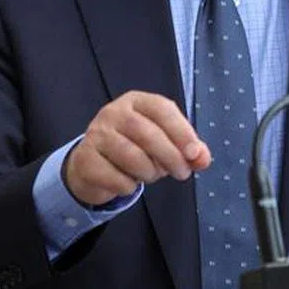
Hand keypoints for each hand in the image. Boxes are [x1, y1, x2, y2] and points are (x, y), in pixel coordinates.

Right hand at [63, 91, 211, 205]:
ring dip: (149, 172)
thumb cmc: (133, 148)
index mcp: (136, 101)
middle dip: (171, 157)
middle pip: (148, 134)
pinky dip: (128, 186)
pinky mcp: (85, 158)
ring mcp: (96, 134)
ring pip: (131, 156)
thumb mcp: (163, 143)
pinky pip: (115, 177)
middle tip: (182, 173)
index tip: (194, 153)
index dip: (181, 131)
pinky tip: (128, 182)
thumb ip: (187, 149)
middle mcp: (114, 112)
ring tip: (151, 175)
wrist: (92, 164)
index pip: (162, 109)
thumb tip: (203, 158)